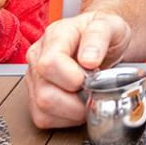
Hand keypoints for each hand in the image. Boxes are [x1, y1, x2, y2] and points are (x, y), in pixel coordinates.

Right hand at [25, 11, 132, 128]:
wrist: (104, 42)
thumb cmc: (105, 34)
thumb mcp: (110, 25)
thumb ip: (98, 36)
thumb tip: (88, 59)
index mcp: (55, 36)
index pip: (50, 63)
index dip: (72, 78)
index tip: (92, 79)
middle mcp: (38, 57)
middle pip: (44, 92)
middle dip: (76, 100)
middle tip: (93, 91)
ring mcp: (34, 78)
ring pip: (42, 108)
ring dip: (72, 111)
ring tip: (87, 98)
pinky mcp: (35, 97)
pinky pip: (43, 118)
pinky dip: (65, 119)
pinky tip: (77, 105)